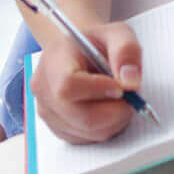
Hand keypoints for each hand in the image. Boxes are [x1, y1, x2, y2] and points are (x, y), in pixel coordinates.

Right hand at [31, 21, 141, 144]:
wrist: (80, 54)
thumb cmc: (97, 44)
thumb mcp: (117, 34)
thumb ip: (127, 51)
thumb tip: (130, 81)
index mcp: (54, 59)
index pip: (68, 85)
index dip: (98, 90)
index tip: (120, 87)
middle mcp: (43, 88)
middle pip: (79, 115)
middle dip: (114, 111)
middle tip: (130, 97)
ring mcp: (47, 112)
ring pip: (87, 131)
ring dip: (114, 121)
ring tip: (119, 100)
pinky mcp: (57, 129)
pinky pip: (87, 139)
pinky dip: (106, 128)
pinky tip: (107, 109)